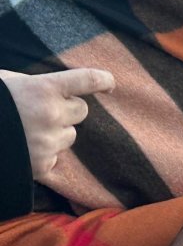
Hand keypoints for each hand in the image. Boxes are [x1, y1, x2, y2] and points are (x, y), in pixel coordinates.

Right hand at [0, 68, 114, 174]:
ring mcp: (48, 142)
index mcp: (43, 88)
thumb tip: (50, 86)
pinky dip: (44, 155)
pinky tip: (22, 149)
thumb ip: (30, 83)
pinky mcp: (41, 165)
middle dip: (66, 110)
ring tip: (26, 132)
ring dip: (55, 133)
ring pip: (69, 135)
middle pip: (81, 111)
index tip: (109, 84)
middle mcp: (51, 114)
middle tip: (40, 111)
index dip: (103, 80)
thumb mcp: (5, 82)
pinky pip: (56, 157)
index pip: (88, 80)